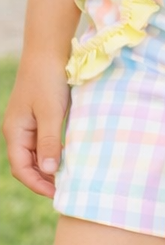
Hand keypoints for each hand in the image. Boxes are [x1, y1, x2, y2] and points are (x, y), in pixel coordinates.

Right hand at [3, 56, 69, 198]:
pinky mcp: (38, 115)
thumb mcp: (51, 112)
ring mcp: (27, 123)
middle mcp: (18, 130)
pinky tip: (68, 155)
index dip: (38, 184)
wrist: (48, 50)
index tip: (58, 194)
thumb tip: (50, 171)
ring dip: (49, 166)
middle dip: (43, 179)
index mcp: (15, 132)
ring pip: (36, 153)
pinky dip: (53, 151)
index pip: (21, 168)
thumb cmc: (49, 80)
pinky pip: (43, 141)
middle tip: (66, 189)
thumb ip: (49, 142)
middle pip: (27, 164)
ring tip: (69, 176)